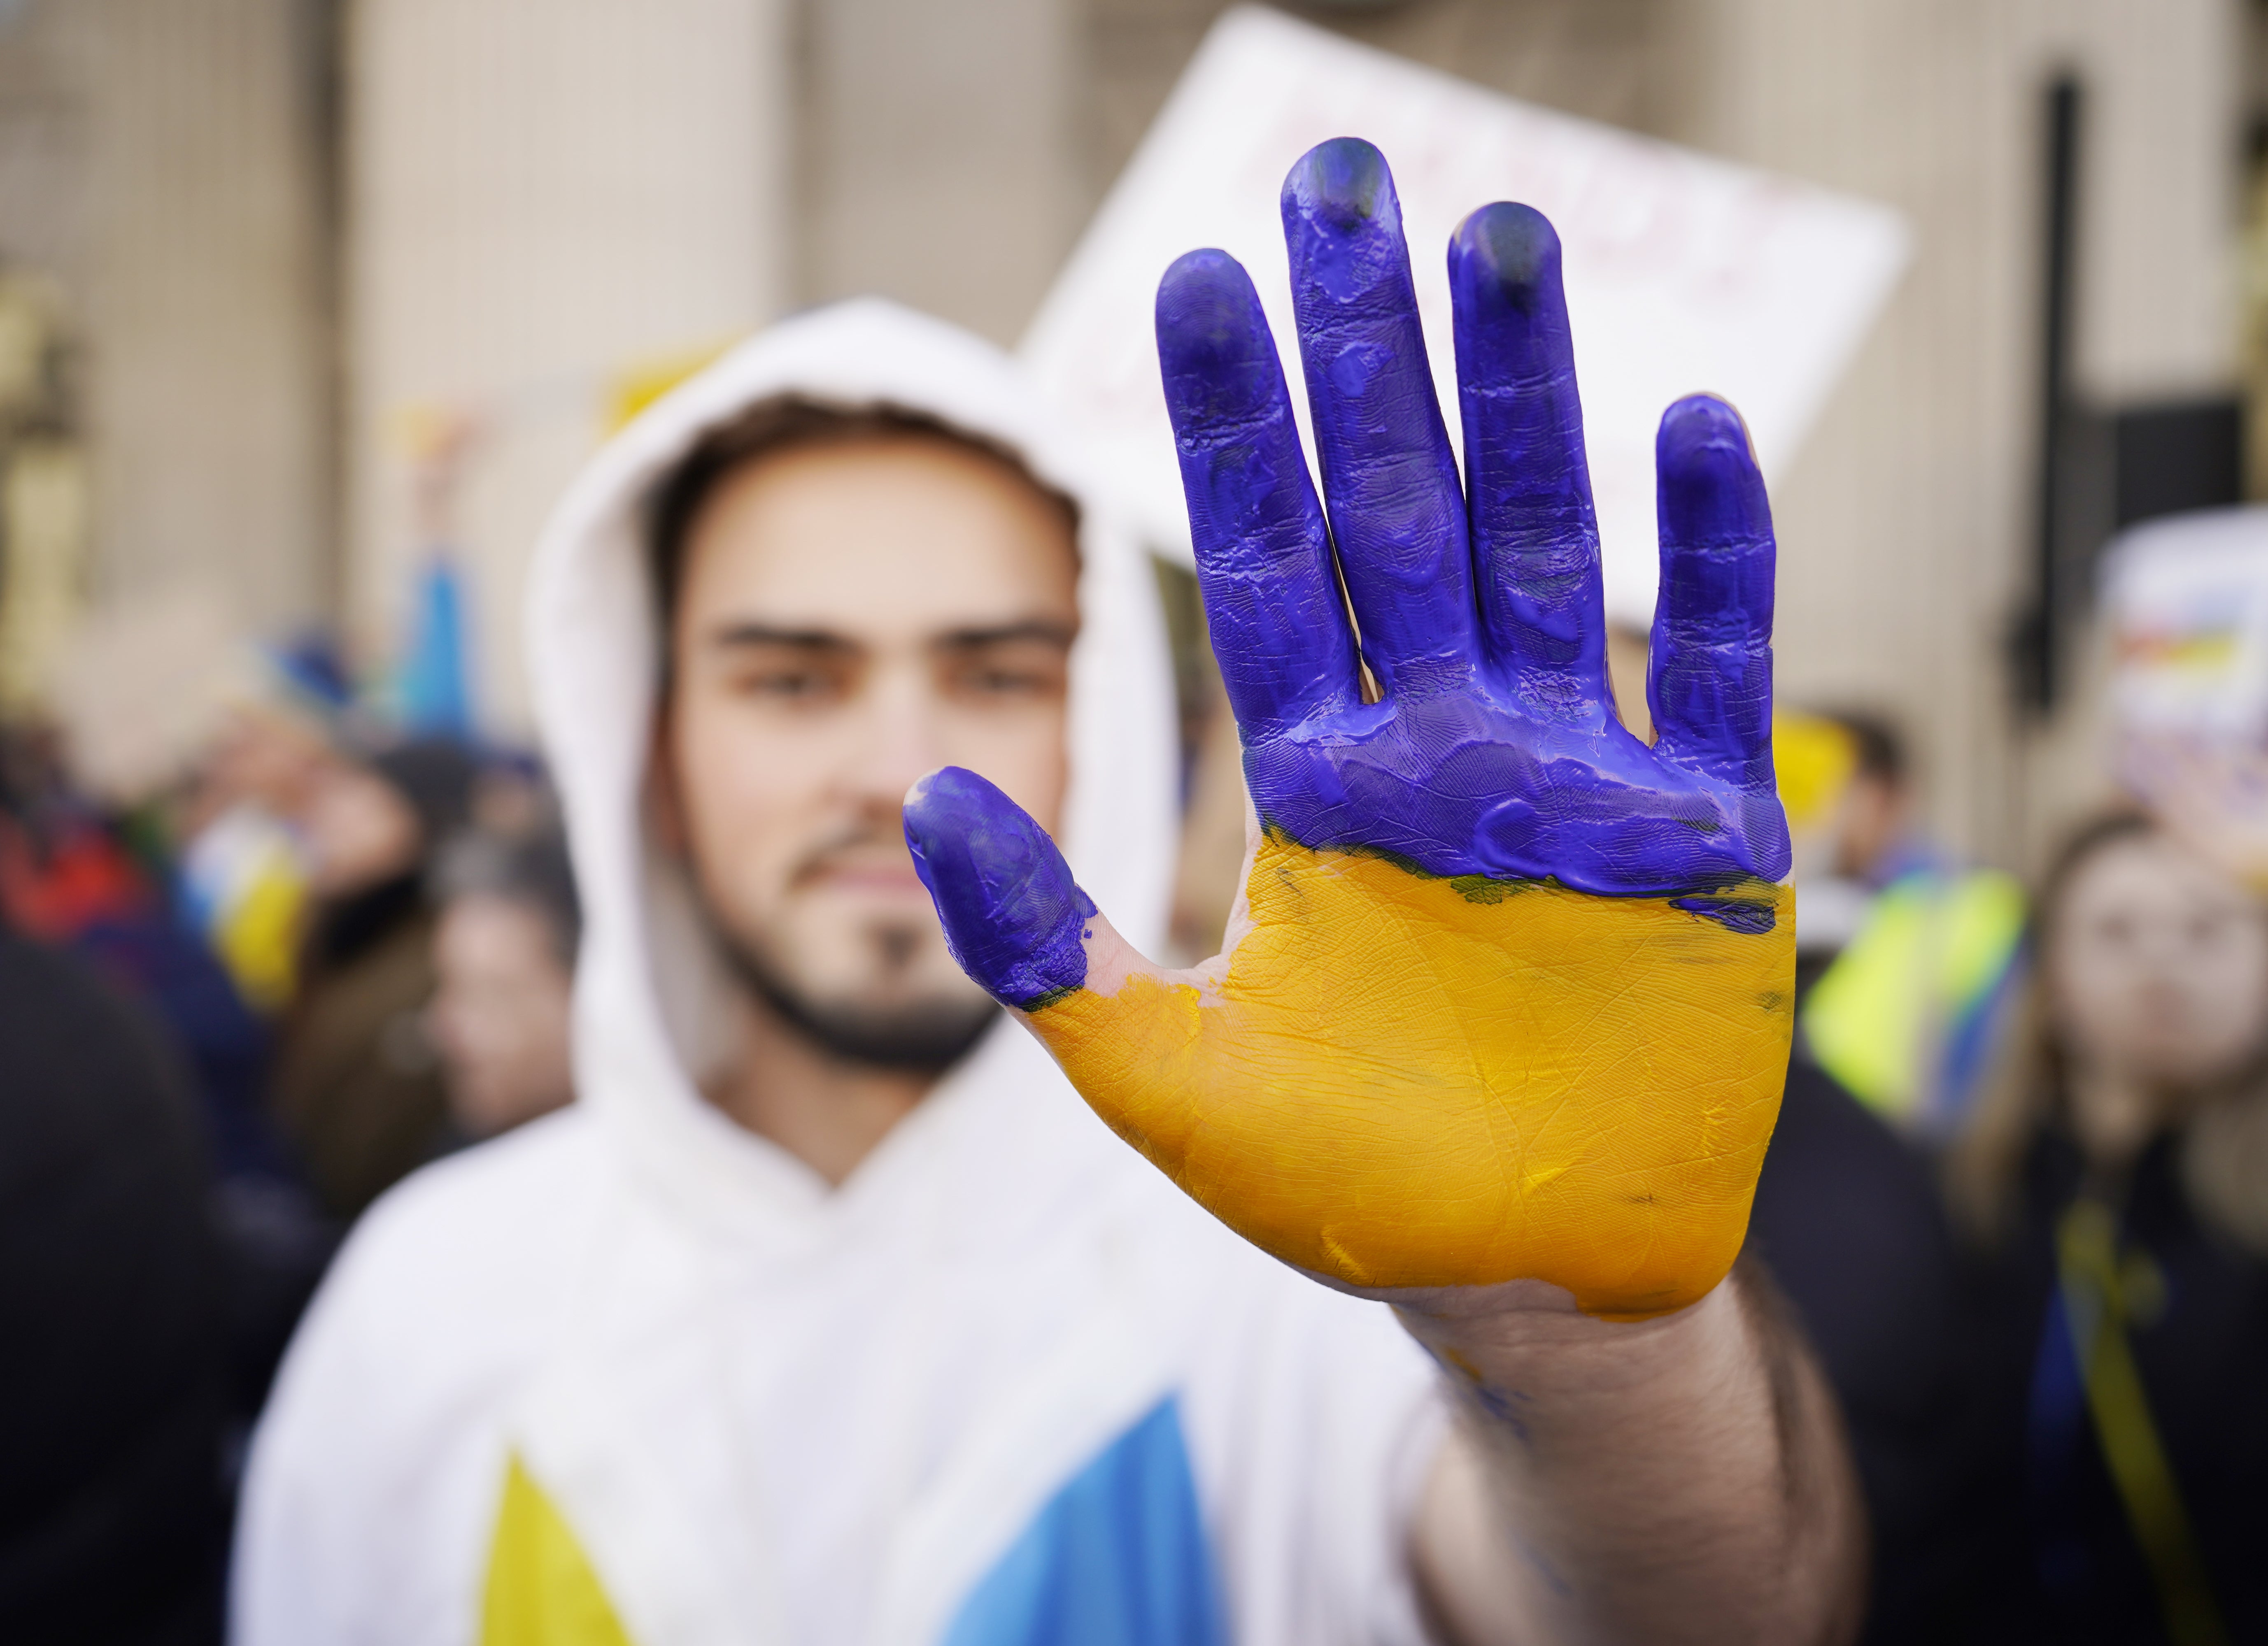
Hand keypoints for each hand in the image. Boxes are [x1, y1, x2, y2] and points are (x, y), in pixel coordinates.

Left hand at [906, 139, 1793, 1320]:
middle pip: (1398, 509)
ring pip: (1544, 545)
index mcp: (1320, 784)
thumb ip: (1046, 949)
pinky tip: (1693, 429)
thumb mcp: (1166, 1087)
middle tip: (1345, 179)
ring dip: (1530, 400)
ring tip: (1506, 242)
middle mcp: (1444, 744)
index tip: (1191, 285)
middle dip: (1370, 351)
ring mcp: (1577, 773)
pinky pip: (1713, 663)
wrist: (1525, 1277)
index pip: (1261, 567)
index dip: (1227, 427)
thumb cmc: (1350, 1192)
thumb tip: (929, 795)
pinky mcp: (1703, 832)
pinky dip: (1712, 556)